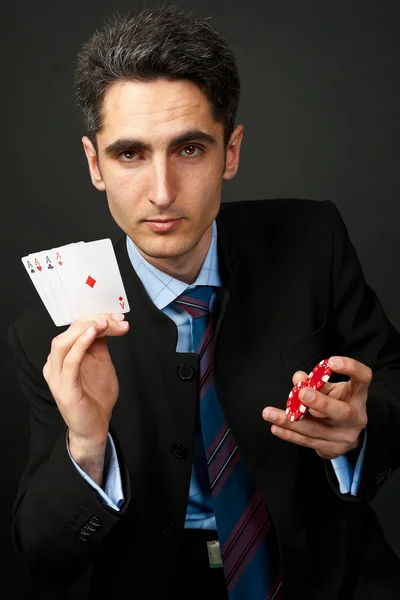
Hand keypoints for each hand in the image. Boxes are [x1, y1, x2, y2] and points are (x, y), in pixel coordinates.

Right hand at [42, 313, 129, 446]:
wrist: (96, 426)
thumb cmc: (96, 396)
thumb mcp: (101, 363)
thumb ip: (100, 344)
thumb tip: (107, 322)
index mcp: (63, 356)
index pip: (75, 328)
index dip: (95, 318)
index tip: (118, 317)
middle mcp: (55, 364)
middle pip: (68, 332)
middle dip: (93, 321)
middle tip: (115, 319)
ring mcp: (57, 377)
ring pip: (62, 344)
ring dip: (84, 330)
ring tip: (103, 323)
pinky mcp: (64, 389)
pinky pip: (68, 363)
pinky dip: (80, 345)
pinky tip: (93, 335)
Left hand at [262, 356, 369, 458]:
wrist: (348, 431)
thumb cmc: (338, 402)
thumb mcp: (331, 388)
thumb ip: (316, 381)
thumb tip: (298, 378)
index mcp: (358, 395)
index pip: (363, 378)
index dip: (350, 368)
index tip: (332, 362)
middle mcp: (356, 417)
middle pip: (341, 412)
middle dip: (320, 403)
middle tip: (302, 393)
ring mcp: (345, 436)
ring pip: (316, 429)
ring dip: (290, 422)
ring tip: (269, 413)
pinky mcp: (333, 449)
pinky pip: (307, 442)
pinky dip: (289, 435)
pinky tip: (276, 427)